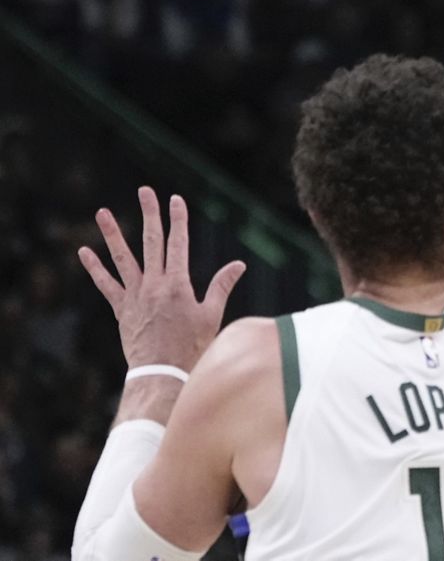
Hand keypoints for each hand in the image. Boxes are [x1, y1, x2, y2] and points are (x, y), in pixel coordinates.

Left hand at [78, 187, 245, 371]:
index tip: (176, 200)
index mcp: (178, 284)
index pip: (178, 244)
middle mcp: (154, 285)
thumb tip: (238, 264)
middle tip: (146, 192)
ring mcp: (135, 296)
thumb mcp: (212, 316)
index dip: (178, 220)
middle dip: (150, 214)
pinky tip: (85, 251)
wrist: (163, 372)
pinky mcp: (122, 309)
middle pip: (152, 242)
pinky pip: (106, 284)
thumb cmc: (192, 347)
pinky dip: (95, 268)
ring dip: (113, 234)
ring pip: (122, 258)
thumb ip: (221, 286)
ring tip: (103, 212)